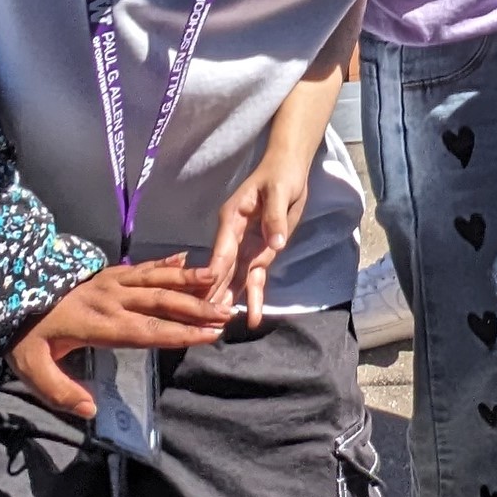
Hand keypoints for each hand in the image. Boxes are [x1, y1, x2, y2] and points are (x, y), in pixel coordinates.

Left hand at [8, 257, 231, 419]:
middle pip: (159, 302)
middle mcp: (109, 298)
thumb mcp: (31, 368)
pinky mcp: (105, 273)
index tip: (209, 335)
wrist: (4, 290)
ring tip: (218, 279)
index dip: (179, 333)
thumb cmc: (22, 335)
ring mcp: (109, 281)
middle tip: (227, 312)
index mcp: (98, 323)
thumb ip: (61, 390)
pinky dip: (166, 263)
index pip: (146, 329)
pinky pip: (142, 266)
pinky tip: (187, 259)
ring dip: (188, 281)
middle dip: (195, 307)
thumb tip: (92, 409)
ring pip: (155, 279)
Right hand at [204, 140, 316, 329]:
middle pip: (223, 269)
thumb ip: (275, 218)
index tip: (206, 294)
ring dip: (230, 299)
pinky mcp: (260, 252)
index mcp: (232, 218)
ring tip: (221, 327)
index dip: (215, 272)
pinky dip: (253, 296)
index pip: (221, 250)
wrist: (290, 170)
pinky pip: (255, 277)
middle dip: (216, 293)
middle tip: (206, 321)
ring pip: (236, 278)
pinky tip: (250, 316)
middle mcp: (233, 236)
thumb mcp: (279, 192)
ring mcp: (246, 246)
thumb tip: (276, 244)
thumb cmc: (280, 175)